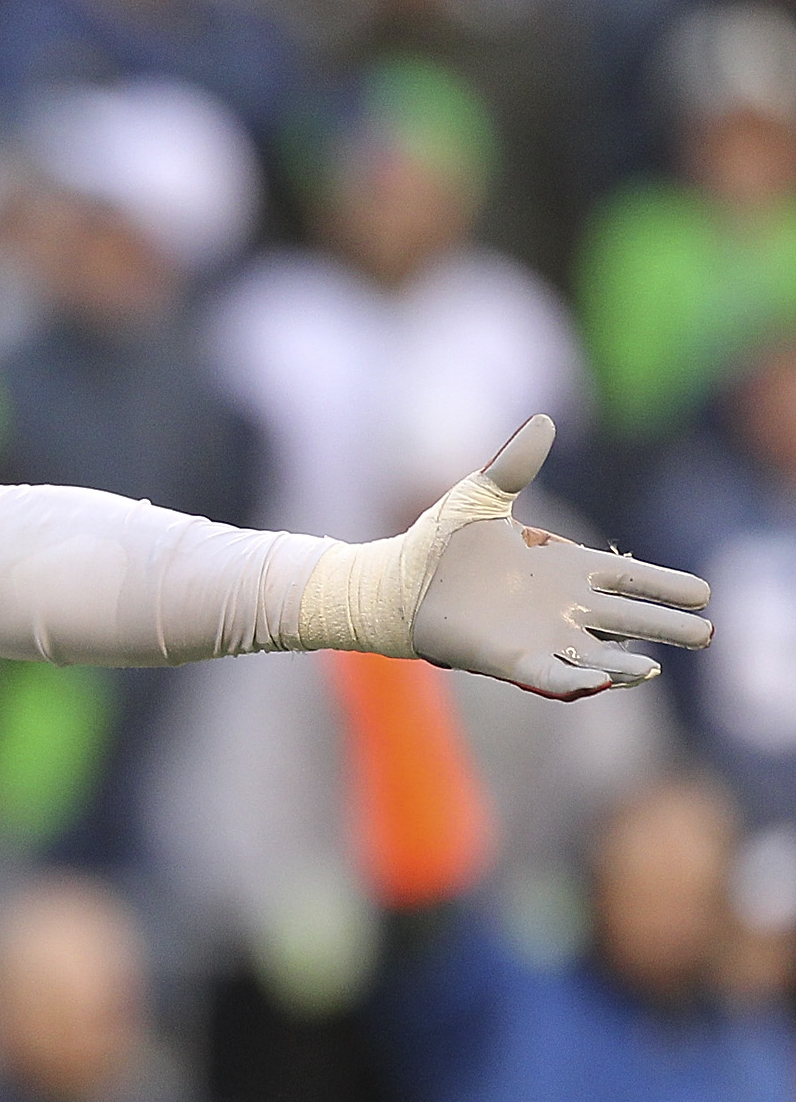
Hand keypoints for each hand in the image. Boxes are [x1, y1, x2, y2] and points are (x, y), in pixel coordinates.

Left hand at [299, 416, 712, 697]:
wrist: (394, 581)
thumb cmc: (439, 542)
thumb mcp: (480, 495)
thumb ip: (515, 464)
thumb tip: (542, 421)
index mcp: (563, 568)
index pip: (627, 576)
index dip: (663, 584)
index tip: (703, 592)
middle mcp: (559, 607)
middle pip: (626, 620)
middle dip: (665, 627)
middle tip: (706, 633)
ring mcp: (537, 635)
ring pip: (596, 655)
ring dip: (625, 666)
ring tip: (654, 668)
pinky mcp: (507, 658)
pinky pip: (549, 674)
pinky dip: (573, 679)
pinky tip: (601, 681)